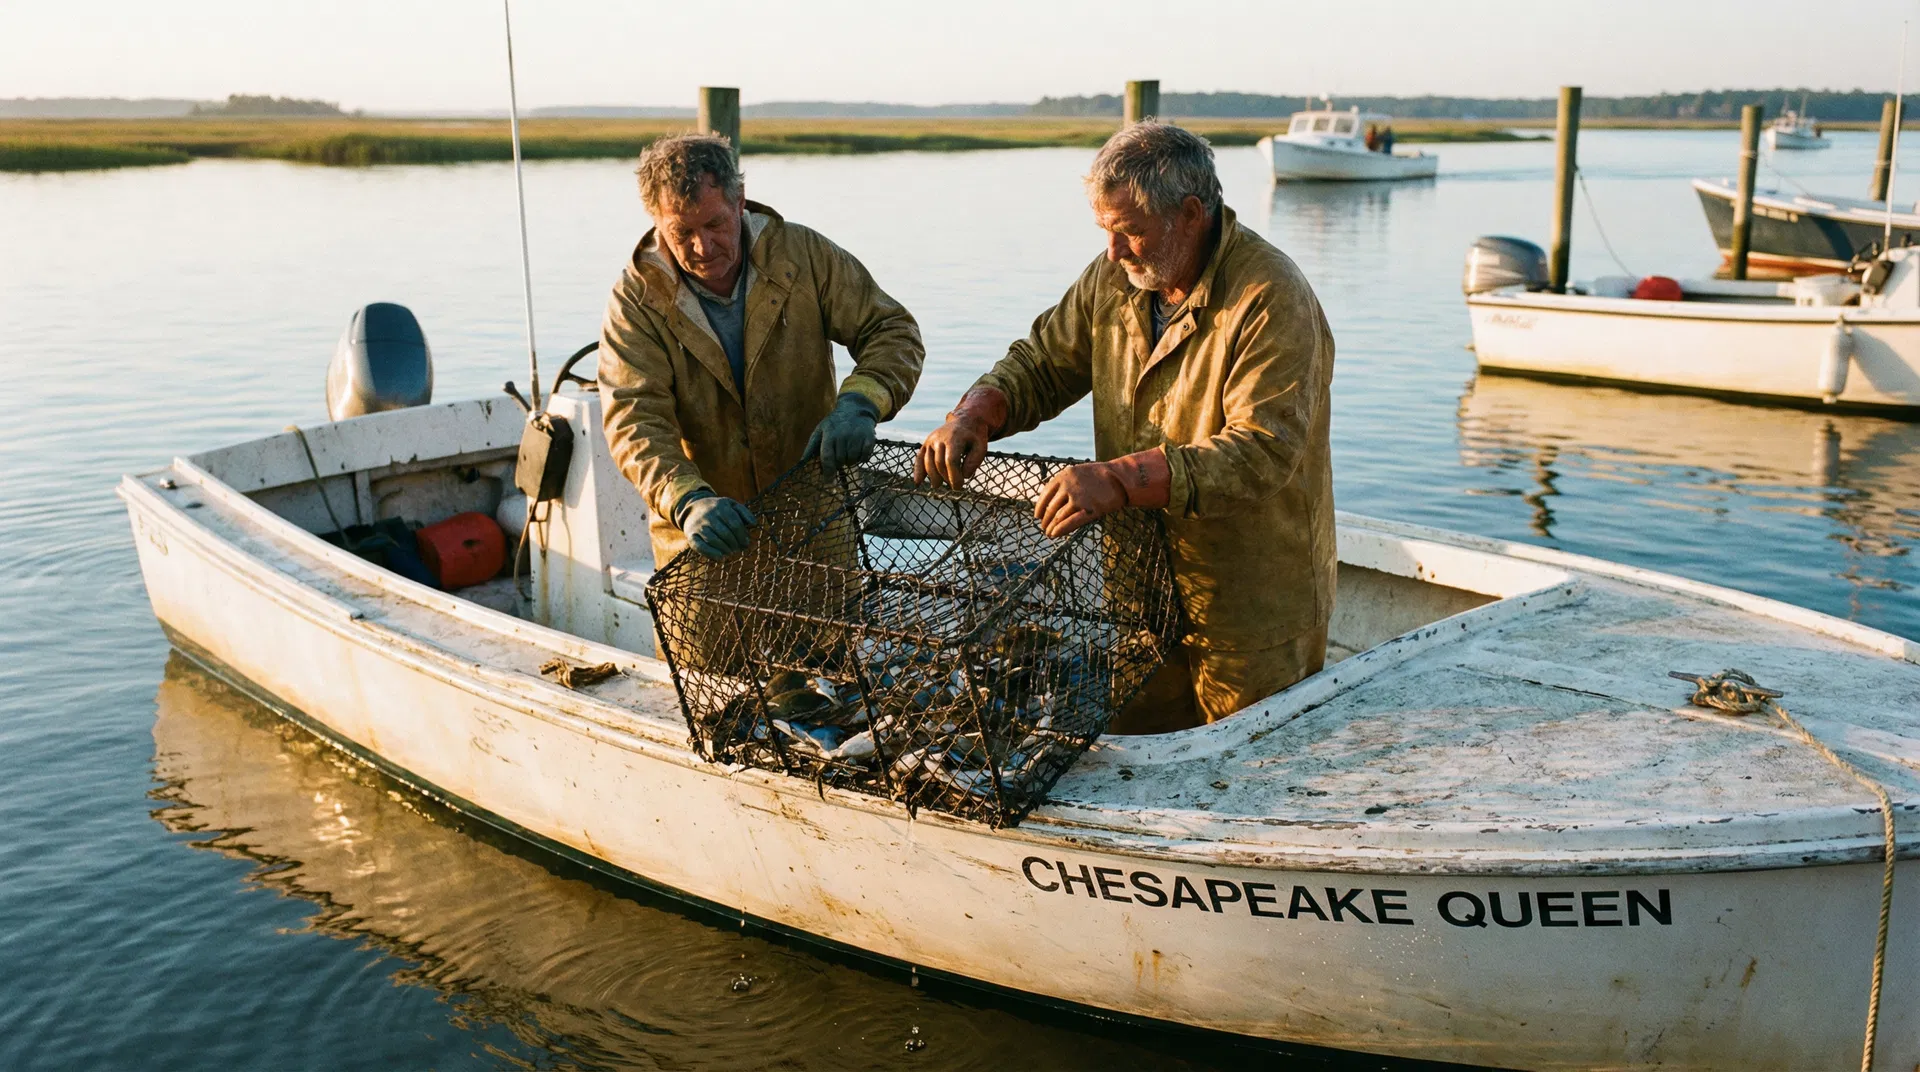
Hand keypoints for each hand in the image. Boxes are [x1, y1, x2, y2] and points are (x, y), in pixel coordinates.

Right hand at [677, 490, 756, 557]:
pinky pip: (700, 546)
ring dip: (725, 549)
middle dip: (735, 544)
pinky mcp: (690, 535)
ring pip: (713, 539)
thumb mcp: (731, 505)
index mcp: (721, 506)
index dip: (742, 536)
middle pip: (725, 533)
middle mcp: (708, 515)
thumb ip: (745, 513)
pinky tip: (721, 558)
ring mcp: (699, 525)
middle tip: (739, 549)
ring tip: (731, 553)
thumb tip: (754, 524)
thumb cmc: (718, 509)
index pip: (735, 524)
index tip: (746, 543)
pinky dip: (711, 553)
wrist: (693, 508)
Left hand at [803, 393, 879, 475]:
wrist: (856, 409)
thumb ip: (811, 446)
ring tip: (848, 450)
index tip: (828, 482)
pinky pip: (865, 458)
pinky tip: (858, 449)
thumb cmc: (835, 423)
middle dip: (839, 462)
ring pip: (852, 461)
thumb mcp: (820, 430)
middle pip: (840, 461)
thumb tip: (802, 462)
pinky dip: (862, 458)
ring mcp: (857, 437)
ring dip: (850, 460)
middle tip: (840, 454)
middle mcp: (843, 435)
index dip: (828, 472)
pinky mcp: (869, 438)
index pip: (828, 457)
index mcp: (830, 434)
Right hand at [913, 387, 1008, 487]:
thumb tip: (964, 476)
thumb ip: (974, 462)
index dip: (954, 476)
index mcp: (954, 438)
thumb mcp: (981, 447)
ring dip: (933, 477)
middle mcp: (939, 438)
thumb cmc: (974, 437)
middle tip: (954, 486)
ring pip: (928, 463)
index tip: (959, 487)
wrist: (965, 420)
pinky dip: (918, 470)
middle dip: (946, 478)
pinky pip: (920, 458)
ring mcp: (931, 440)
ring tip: (938, 485)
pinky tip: (918, 482)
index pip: (951, 461)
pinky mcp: (926, 443)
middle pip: (939, 463)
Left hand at [1033, 450, 1170, 537]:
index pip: (1045, 495)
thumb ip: (1064, 483)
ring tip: (1049, 533)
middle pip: (1051, 508)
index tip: (1037, 515)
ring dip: (1051, 527)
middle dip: (1045, 520)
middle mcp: (1068, 486)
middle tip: (1044, 527)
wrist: (1120, 478)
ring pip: (1058, 516)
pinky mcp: (1088, 509)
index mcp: (1063, 476)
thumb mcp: (1078, 473)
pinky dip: (1060, 530)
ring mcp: (1078, 498)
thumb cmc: (1099, 477)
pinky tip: (1054, 534)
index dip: (1039, 507)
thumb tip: (1050, 499)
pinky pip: (1070, 522)